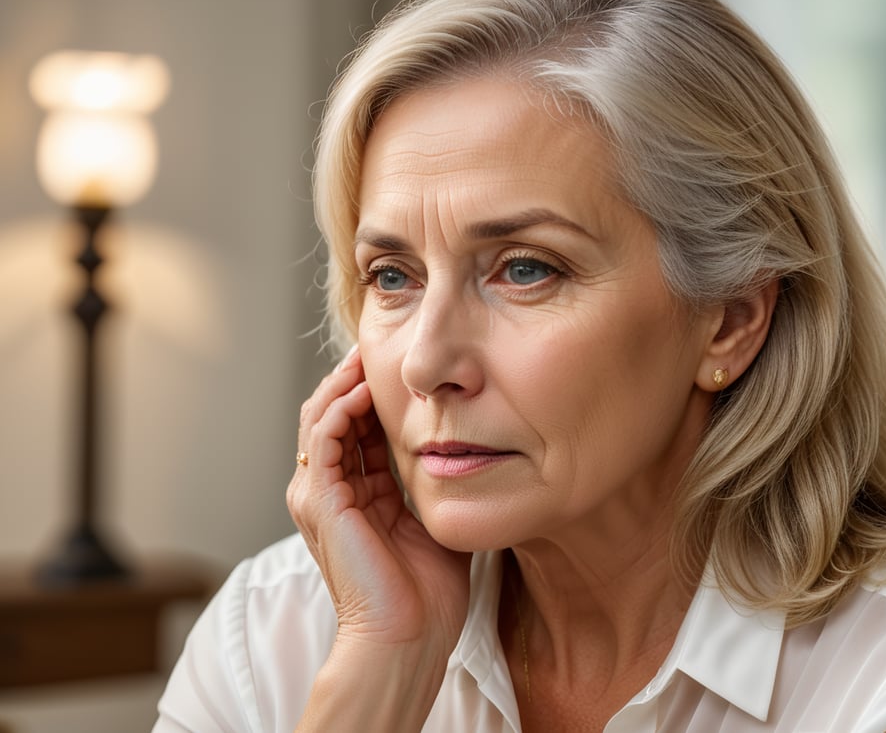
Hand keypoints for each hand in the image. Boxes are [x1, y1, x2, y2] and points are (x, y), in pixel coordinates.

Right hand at [287, 346, 471, 656]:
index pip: (357, 428)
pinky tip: (365, 389)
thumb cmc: (427, 590)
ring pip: (321, 416)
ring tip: (369, 356)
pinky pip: (324, 437)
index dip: (375, 393)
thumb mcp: (435, 516)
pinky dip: (340, 407)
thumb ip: (437, 480)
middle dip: (354, 377)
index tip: (401, 365)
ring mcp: (318, 494)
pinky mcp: (319, 500)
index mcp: (355, 495)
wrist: (407, 637)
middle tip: (379, 347)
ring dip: (343, 382)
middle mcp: (329, 491)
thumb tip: (467, 446)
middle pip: (332, 414)